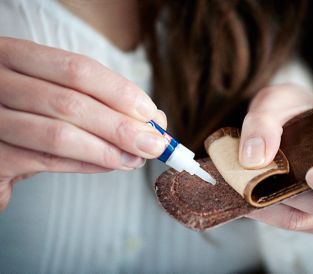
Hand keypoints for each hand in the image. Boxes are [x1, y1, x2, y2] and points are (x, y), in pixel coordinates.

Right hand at [0, 37, 166, 210]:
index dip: (119, 92)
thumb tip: (153, 119)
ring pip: (59, 135)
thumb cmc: (31, 112)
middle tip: (153, 144)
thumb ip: (101, 101)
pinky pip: (46, 162)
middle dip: (120, 127)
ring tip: (135, 159)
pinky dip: (85, 165)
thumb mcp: (60, 94)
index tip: (150, 113)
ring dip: (107, 150)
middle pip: (71, 103)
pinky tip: (108, 166)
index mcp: (16, 56)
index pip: (77, 69)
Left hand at [241, 84, 312, 232]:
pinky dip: (264, 210)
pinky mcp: (303, 212)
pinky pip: (285, 220)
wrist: (275, 120)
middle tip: (264, 174)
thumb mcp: (273, 103)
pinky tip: (247, 192)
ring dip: (273, 203)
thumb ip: (262, 123)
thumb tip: (254, 159)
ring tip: (248, 180)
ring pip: (305, 219)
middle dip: (295, 194)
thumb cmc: (286, 109)